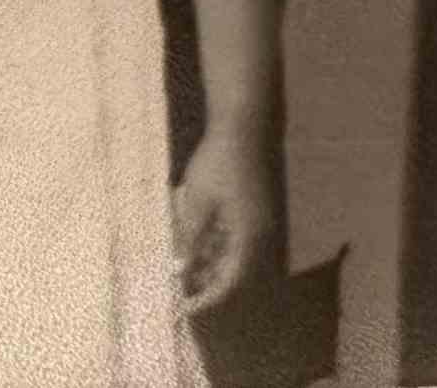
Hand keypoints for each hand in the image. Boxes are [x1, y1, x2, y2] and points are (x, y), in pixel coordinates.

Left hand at [173, 127, 278, 312]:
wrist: (244, 127)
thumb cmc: (218, 164)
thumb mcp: (198, 205)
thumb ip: (191, 241)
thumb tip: (181, 272)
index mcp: (249, 239)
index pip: (230, 283)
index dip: (207, 299)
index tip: (184, 309)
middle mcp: (259, 237)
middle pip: (233, 274)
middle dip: (205, 284)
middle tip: (177, 291)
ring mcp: (258, 224)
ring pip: (232, 256)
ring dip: (208, 265)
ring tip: (178, 271)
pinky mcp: (252, 212)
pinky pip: (233, 240)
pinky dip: (213, 246)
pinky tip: (192, 244)